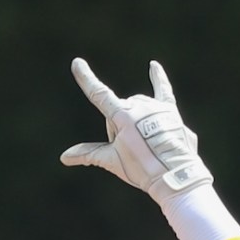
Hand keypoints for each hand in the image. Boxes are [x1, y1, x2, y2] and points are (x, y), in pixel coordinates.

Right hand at [61, 57, 213, 196]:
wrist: (175, 176)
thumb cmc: (142, 169)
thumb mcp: (112, 160)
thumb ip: (89, 154)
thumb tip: (64, 157)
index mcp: (123, 115)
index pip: (99, 94)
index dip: (87, 79)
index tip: (77, 63)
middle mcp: (140, 105)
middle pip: (120, 110)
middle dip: (120, 128)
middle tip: (131, 151)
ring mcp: (156, 107)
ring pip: (137, 108)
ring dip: (136, 122)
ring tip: (146, 146)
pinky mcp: (170, 111)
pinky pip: (163, 90)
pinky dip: (159, 78)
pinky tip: (154, 66)